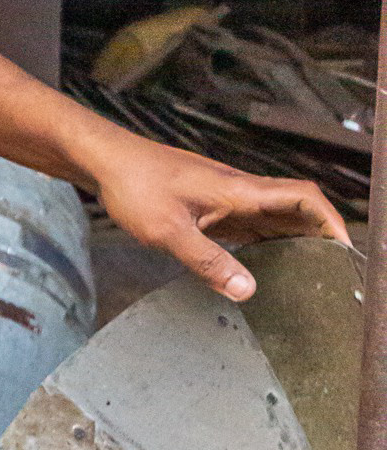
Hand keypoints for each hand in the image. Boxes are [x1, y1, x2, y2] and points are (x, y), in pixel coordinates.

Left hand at [89, 131, 349, 300]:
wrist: (104, 159)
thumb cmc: (134, 186)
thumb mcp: (169, 232)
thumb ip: (208, 262)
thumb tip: (247, 290)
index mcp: (239, 191)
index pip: (303, 198)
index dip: (330, 220)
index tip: (346, 248)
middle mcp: (238, 191)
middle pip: (294, 208)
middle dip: (318, 234)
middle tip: (333, 269)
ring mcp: (222, 197)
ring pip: (271, 216)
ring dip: (291, 238)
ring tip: (307, 270)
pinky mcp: (205, 204)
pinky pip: (246, 222)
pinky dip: (261, 239)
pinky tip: (260, 260)